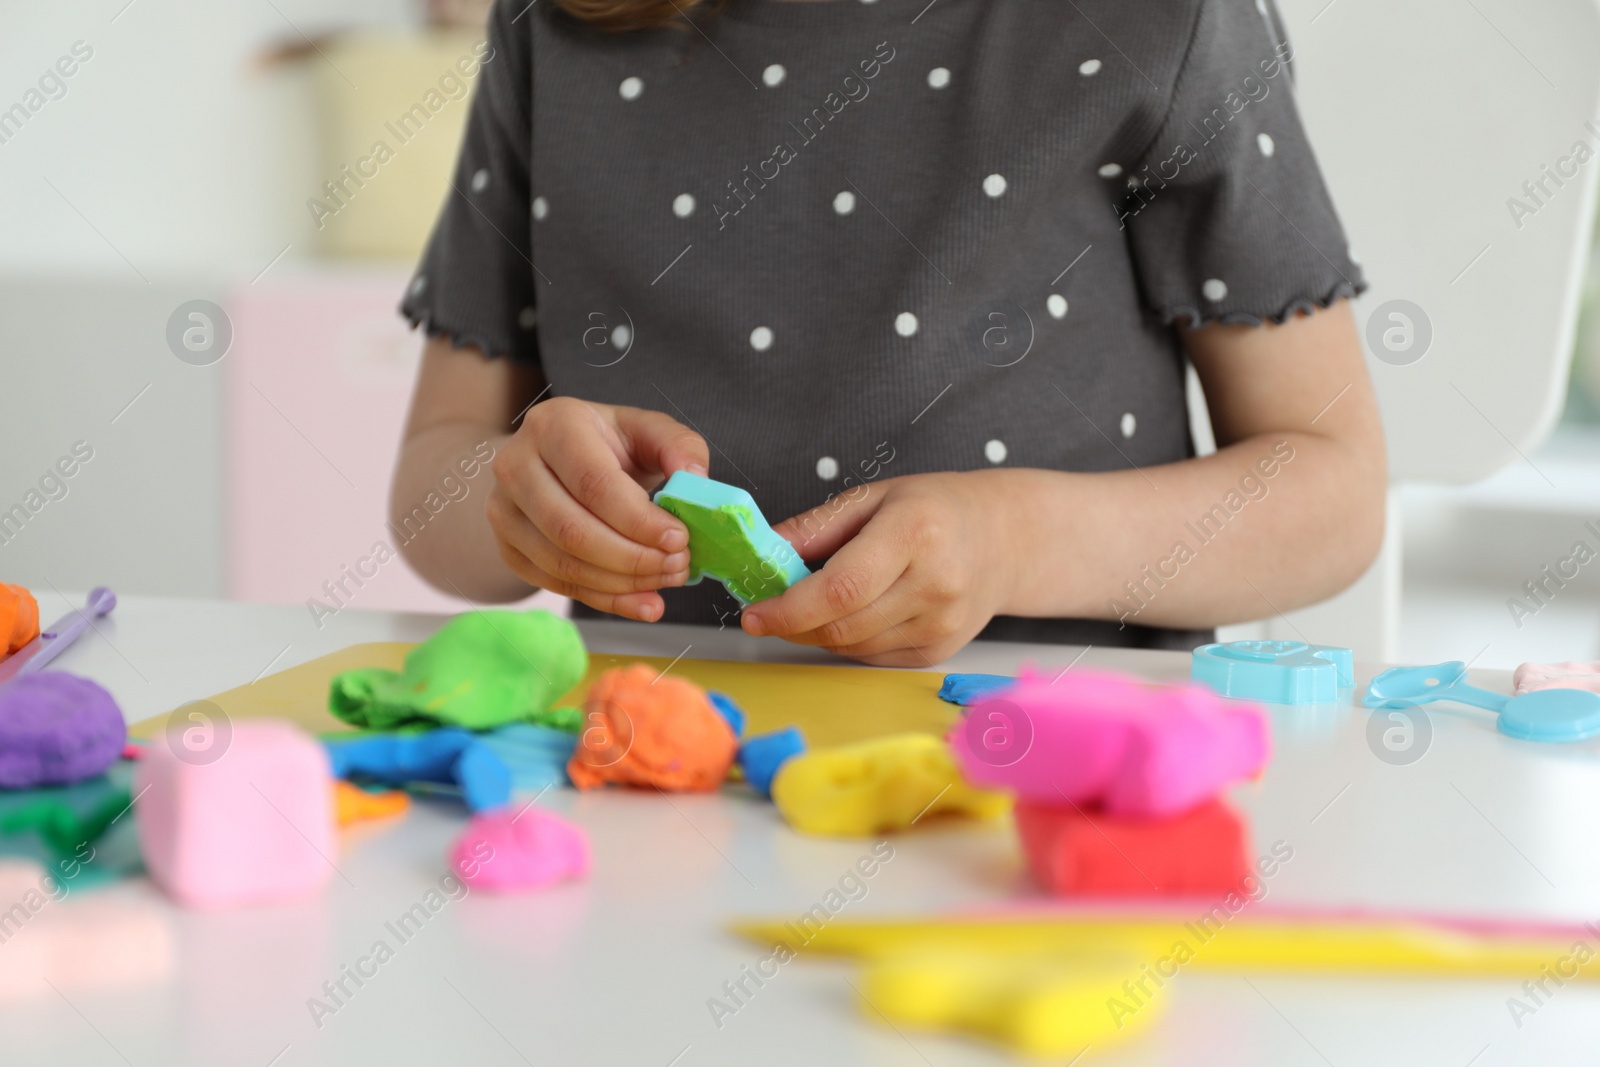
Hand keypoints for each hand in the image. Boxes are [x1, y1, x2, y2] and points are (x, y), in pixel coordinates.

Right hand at [487, 398, 706, 619]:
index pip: (593, 483)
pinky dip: (606, 599)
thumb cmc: (610, 444)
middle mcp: (515, 464)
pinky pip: (556, 584)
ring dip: (622, 583)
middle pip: (572, 530)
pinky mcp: (507, 547)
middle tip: (677, 565)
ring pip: (562, 563)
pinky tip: (643, 601)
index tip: (678, 539)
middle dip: (633, 558)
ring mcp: (503, 509)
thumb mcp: (649, 430)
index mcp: (554, 425)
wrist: (558, 459)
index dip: (638, 520)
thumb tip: (695, 481)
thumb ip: (681, 446)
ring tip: (665, 581)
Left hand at [742, 472, 1024, 665]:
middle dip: (794, 624)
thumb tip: (762, 554)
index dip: (790, 608)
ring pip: (852, 648)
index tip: (755, 613)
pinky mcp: (939, 651)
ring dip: (818, 633)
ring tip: (815, 603)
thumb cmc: (935, 509)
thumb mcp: (874, 497)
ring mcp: (942, 625)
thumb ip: (815, 527)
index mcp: (916, 533)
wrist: (1005, 539)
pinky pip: (872, 656)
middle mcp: (935, 584)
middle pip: (843, 626)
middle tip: (771, 610)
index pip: (842, 588)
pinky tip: (855, 613)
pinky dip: (848, 641)